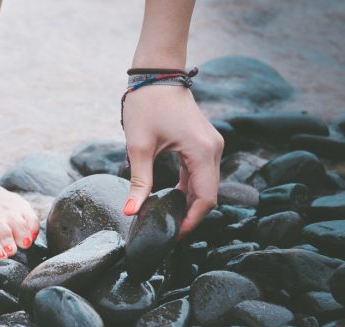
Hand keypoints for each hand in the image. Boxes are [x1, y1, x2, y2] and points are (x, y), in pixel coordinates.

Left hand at [121, 85, 223, 238]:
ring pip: (205, 185)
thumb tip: (131, 212)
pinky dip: (188, 189)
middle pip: (208, 195)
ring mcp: (211, 145)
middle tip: (167, 232)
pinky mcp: (203, 143)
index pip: (206, 198)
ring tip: (168, 220)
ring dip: (189, 203)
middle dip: (190, 216)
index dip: (191, 221)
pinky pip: (200, 173)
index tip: (172, 236)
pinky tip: (172, 200)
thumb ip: (139, 182)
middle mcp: (213, 149)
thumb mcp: (139, 146)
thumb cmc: (146, 104)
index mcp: (202, 151)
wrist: (156, 73)